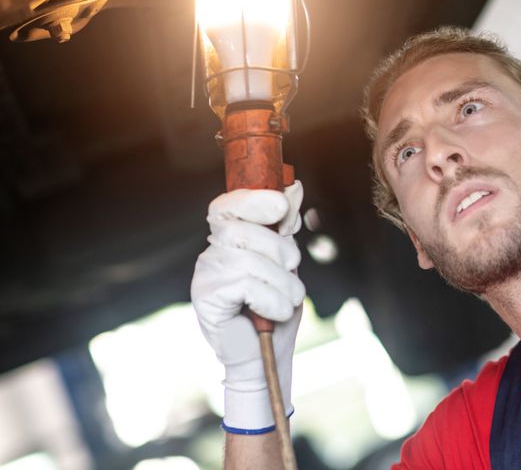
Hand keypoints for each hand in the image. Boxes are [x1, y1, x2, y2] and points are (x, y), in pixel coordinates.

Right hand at [191, 181, 305, 432]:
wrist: (266, 356)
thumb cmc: (275, 307)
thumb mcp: (287, 262)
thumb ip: (285, 225)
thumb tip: (293, 186)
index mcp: (229, 239)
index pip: (227, 204)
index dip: (252, 199)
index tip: (280, 205)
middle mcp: (212, 254)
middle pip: (243, 230)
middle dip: (280, 250)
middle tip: (291, 270)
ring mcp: (206, 276)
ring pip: (250, 260)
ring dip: (282, 283)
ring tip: (286, 300)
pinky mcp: (207, 300)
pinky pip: (246, 285)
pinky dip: (272, 300)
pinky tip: (273, 314)